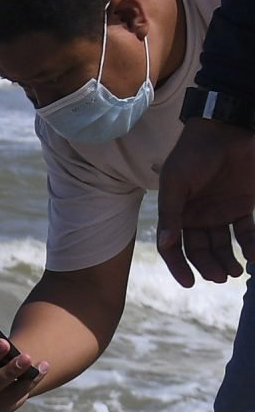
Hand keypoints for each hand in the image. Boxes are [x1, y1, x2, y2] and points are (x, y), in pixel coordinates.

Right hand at [156, 117, 254, 286]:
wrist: (226, 129)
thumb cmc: (193, 154)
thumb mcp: (176, 183)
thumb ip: (172, 214)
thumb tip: (167, 245)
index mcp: (177, 214)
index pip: (174, 248)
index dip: (180, 267)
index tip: (190, 282)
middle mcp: (198, 217)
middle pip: (201, 250)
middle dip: (209, 266)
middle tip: (221, 276)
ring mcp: (221, 212)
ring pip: (223, 245)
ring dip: (228, 260)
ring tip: (236, 271)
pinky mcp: (243, 205)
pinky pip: (246, 231)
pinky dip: (249, 244)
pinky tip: (253, 255)